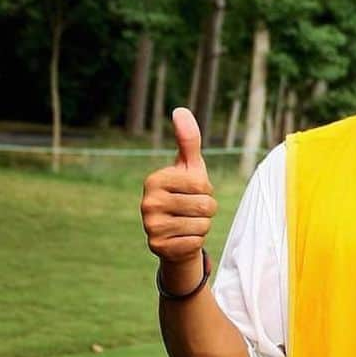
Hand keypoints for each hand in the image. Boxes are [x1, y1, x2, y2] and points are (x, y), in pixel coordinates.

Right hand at [141, 108, 216, 285]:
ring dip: (202, 226)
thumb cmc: (186, 195)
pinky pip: (195, 243)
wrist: (176, 234)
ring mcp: (151, 226)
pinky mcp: (158, 246)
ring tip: (188, 223)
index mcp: (155, 180)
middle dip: (207, 210)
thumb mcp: (189, 168)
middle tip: (192, 211)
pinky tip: (182, 238)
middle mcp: (148, 202)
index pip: (202, 185)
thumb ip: (188, 141)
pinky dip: (195, 242)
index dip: (206, 190)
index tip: (193, 192)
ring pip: (202, 226)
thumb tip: (181, 110)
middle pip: (205, 206)